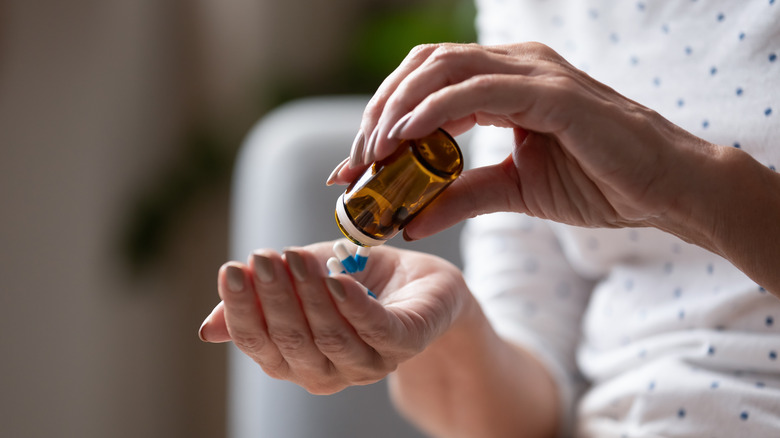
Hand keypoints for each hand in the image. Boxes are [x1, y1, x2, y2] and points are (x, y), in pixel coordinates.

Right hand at [198, 241, 467, 393]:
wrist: (420, 283)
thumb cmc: (356, 282)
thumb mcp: (302, 283)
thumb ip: (263, 300)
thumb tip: (208, 329)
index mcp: (297, 359)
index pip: (259, 343)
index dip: (242, 310)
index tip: (231, 269)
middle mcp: (330, 370)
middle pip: (292, 342)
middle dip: (273, 298)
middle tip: (262, 257)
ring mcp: (369, 361)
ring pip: (330, 337)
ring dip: (309, 296)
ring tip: (294, 257)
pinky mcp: (405, 343)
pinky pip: (376, 331)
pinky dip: (353, 307)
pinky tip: (337, 280)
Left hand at [327, 42, 716, 240]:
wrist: (664, 190)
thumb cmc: (598, 184)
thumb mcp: (512, 192)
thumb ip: (460, 198)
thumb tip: (408, 221)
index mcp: (504, 82)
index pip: (425, 85)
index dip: (382, 120)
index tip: (352, 167)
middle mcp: (514, 65)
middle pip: (421, 69)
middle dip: (378, 114)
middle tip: (353, 164)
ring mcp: (533, 72)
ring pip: (440, 70)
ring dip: (396, 111)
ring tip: (370, 155)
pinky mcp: (551, 92)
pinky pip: (475, 91)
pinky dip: (432, 112)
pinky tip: (403, 140)